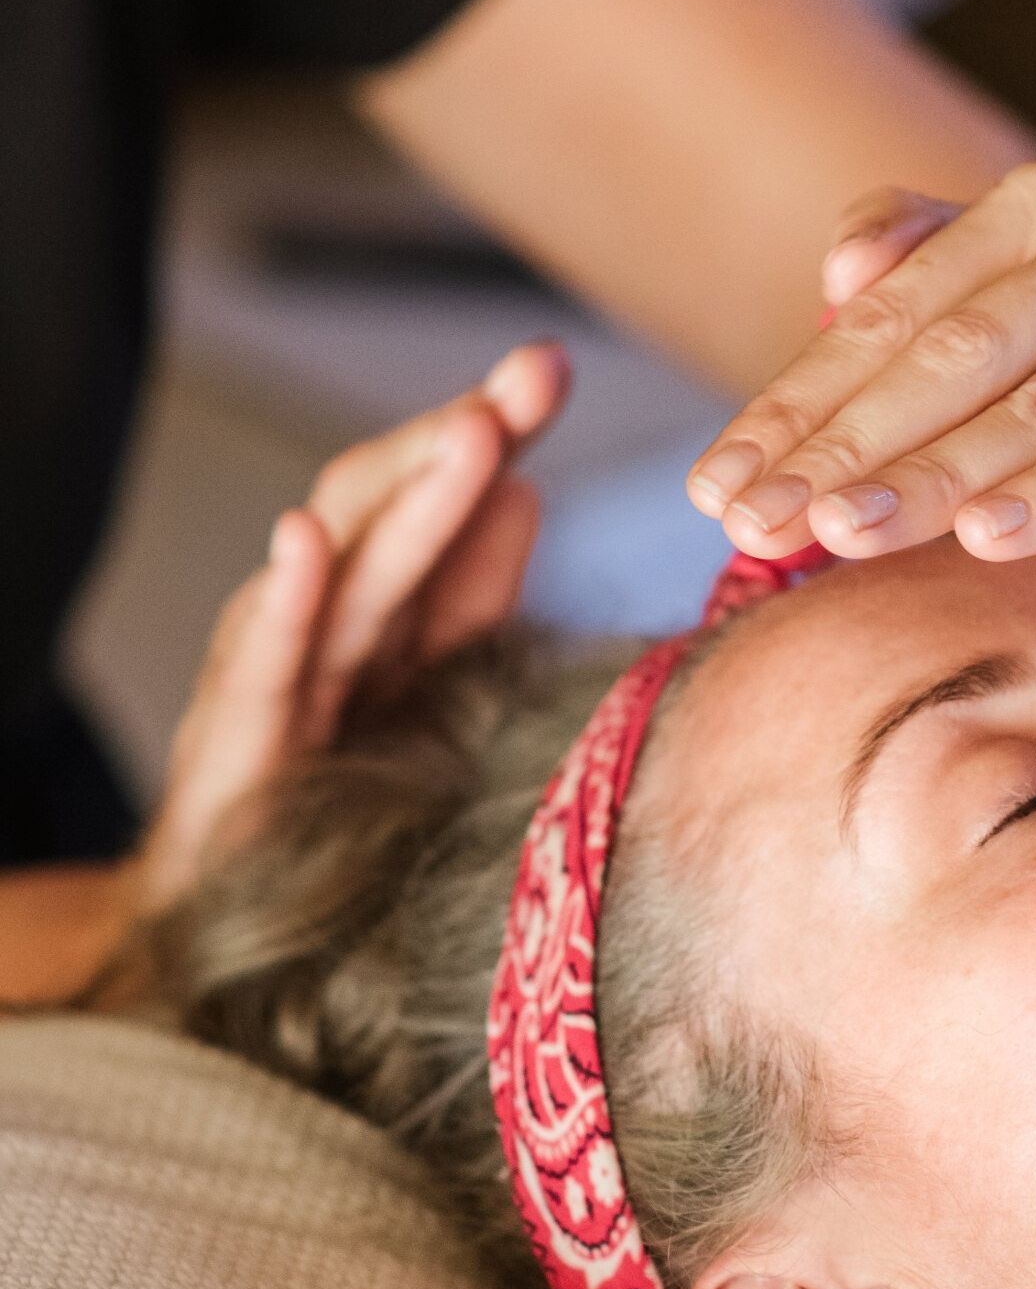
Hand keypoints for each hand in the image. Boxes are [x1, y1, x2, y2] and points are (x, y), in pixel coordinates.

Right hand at [136, 342, 567, 911]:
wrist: (232, 923)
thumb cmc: (334, 797)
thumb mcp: (426, 688)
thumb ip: (471, 597)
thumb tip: (527, 492)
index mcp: (385, 611)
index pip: (439, 503)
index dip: (492, 433)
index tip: (549, 366)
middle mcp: (327, 626)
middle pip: (393, 513)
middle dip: (462, 438)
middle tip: (529, 377)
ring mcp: (279, 677)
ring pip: (349, 574)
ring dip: (408, 498)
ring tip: (473, 433)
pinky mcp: (237, 747)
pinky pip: (263, 666)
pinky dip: (282, 601)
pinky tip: (301, 541)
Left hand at [685, 163, 1035, 568]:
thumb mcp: (1011, 341)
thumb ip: (922, 288)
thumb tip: (835, 272)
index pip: (890, 316)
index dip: (793, 406)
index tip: (714, 489)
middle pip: (953, 355)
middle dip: (842, 447)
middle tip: (754, 523)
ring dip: (931, 476)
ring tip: (841, 534)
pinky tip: (988, 534)